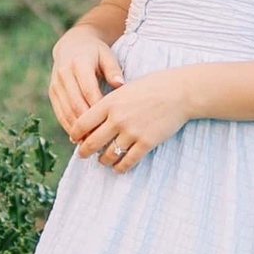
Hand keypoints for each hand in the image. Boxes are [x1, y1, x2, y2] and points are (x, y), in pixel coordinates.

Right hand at [49, 22, 125, 131]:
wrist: (72, 44)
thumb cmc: (95, 52)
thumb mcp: (107, 55)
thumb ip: (113, 70)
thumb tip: (120, 85)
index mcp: (79, 63)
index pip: (89, 91)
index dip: (98, 110)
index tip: (109, 125)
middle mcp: (64, 73)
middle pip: (75, 104)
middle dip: (87, 124)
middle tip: (100, 140)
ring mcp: (56, 83)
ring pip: (65, 111)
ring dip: (76, 129)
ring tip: (90, 143)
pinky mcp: (52, 91)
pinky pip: (59, 112)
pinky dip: (67, 125)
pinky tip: (78, 137)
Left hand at [63, 69, 195, 174]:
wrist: (178, 92)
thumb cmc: (151, 87)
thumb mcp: (124, 89)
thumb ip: (108, 104)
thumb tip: (93, 120)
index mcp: (109, 103)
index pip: (82, 123)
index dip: (75, 134)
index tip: (74, 138)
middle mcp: (117, 119)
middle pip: (92, 143)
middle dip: (84, 152)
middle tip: (82, 154)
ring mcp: (132, 132)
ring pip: (108, 155)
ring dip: (103, 160)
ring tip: (102, 160)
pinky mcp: (146, 142)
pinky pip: (128, 161)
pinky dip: (120, 167)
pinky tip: (118, 167)